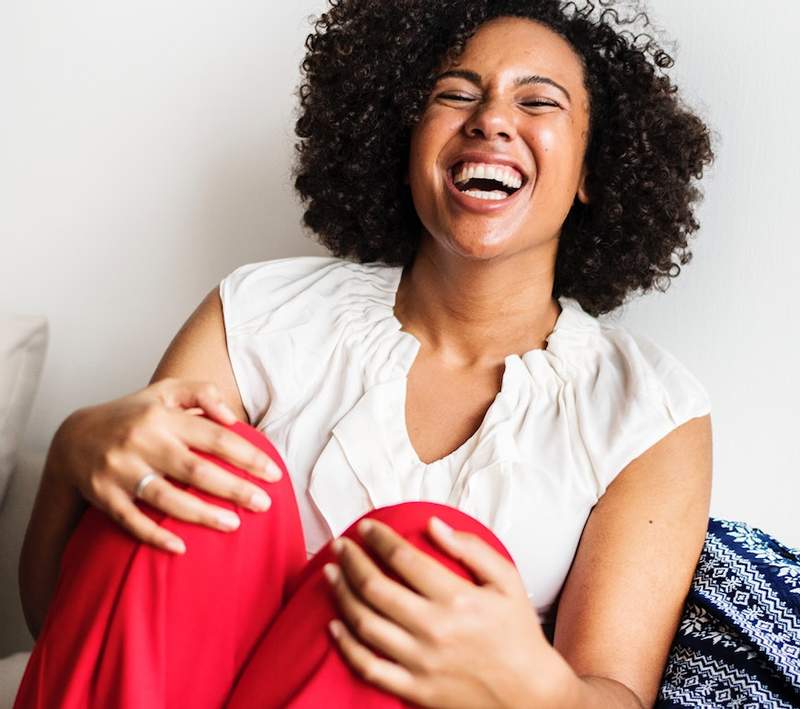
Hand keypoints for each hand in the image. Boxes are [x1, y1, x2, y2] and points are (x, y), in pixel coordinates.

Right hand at [50, 377, 281, 552]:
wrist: (73, 438)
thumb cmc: (134, 415)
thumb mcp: (166, 391)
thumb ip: (202, 393)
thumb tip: (232, 418)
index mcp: (163, 417)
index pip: (214, 437)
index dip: (247, 456)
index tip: (273, 473)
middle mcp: (142, 442)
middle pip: (196, 470)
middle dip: (234, 489)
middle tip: (264, 504)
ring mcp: (120, 471)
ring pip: (166, 498)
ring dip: (202, 515)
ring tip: (234, 525)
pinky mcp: (103, 496)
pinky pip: (132, 521)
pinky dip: (155, 536)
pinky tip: (182, 548)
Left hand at [322, 516, 573, 707]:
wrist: (530, 696)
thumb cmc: (518, 634)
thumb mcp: (507, 581)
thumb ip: (471, 548)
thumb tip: (433, 524)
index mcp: (456, 598)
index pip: (403, 559)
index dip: (378, 539)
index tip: (365, 527)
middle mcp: (433, 629)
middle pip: (375, 588)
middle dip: (351, 561)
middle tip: (340, 546)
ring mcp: (420, 662)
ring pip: (364, 623)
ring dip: (341, 594)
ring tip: (331, 574)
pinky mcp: (414, 689)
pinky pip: (368, 666)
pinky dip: (345, 645)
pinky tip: (333, 625)